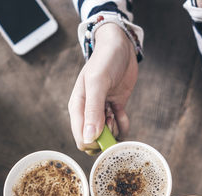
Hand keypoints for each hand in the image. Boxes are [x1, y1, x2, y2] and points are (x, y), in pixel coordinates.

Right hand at [68, 23, 137, 154]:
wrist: (120, 47)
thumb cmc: (105, 60)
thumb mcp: (98, 82)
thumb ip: (93, 110)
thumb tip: (89, 137)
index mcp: (77, 109)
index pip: (82, 139)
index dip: (95, 142)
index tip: (106, 128)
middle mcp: (87, 114)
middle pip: (95, 142)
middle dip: (107, 136)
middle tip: (111, 117)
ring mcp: (101, 114)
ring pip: (108, 138)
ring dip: (116, 128)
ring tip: (116, 109)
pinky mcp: (114, 111)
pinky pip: (119, 129)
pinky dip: (123, 124)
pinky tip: (121, 109)